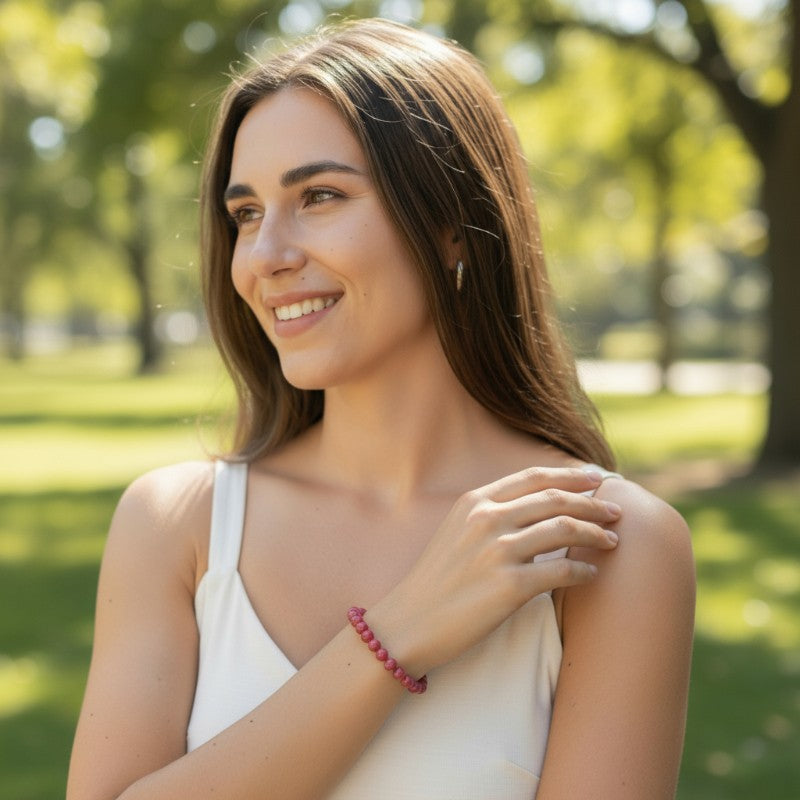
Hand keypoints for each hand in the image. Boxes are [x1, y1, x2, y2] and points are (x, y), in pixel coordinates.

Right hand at [369, 467, 620, 675]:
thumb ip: (490, 514)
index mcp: (474, 501)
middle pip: (555, 499)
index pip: (533, 477)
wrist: (408, 622)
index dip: (571, 475)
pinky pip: (561, 571)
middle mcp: (487, 518)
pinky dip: (583, 570)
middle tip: (616, 510)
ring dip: (596, 533)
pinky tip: (592, 574)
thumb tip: (536, 508)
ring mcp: (498, 551)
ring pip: (564, 529)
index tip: (597, 478)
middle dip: (593, 502)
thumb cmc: (435, 581)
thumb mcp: (456, 531)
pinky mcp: (509, 586)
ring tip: (613, 540)